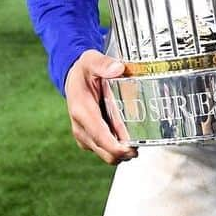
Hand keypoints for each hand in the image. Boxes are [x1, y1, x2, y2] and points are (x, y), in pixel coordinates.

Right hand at [63, 50, 137, 164]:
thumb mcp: (91, 60)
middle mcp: (80, 128)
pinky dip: (118, 147)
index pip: (101, 138)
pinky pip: (105, 150)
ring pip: (107, 154)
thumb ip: (103, 64)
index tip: (134, 148)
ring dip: (123, 150)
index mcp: (82, 111)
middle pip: (106, 152)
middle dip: (125, 152)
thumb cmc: (84, 70)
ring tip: (137, 137)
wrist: (73, 78)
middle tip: (143, 141)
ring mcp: (83, 136)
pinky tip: (127, 135)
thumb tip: (118, 68)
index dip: (118, 148)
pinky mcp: (88, 139)